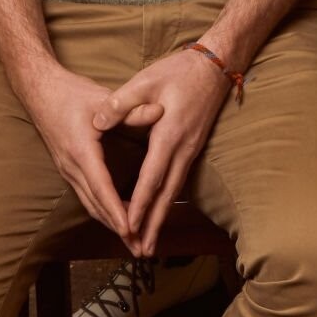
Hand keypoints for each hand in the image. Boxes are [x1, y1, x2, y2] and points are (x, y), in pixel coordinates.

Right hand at [21, 63, 148, 247]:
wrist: (39, 90)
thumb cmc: (71, 93)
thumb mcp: (102, 98)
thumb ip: (131, 111)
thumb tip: (160, 112)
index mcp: (81, 151)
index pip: (101, 187)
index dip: (116, 210)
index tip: (130, 230)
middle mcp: (72, 166)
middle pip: (95, 205)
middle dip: (117, 228)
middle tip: (138, 248)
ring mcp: (68, 169)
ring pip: (90, 204)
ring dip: (110, 223)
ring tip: (131, 240)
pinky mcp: (68, 168)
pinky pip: (86, 196)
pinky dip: (102, 210)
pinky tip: (117, 218)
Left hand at [90, 50, 231, 256]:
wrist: (218, 65)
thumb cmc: (181, 70)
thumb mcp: (147, 80)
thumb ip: (122, 103)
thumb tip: (98, 122)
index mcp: (169, 134)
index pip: (152, 178)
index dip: (139, 204)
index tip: (128, 227)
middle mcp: (183, 148)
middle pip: (167, 194)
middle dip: (153, 225)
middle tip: (142, 252)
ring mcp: (191, 150)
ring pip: (175, 191)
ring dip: (161, 217)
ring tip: (150, 242)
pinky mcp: (193, 147)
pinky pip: (179, 181)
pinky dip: (168, 201)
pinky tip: (161, 211)